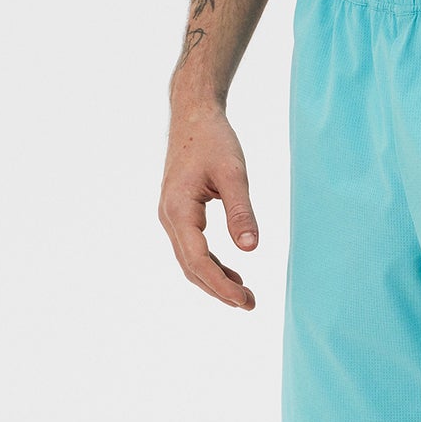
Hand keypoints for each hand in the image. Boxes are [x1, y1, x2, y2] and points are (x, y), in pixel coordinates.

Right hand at [159, 105, 257, 309]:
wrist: (193, 116)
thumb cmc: (213, 140)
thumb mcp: (234, 174)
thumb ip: (242, 212)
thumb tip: (251, 250)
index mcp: (179, 210)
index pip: (198, 260)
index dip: (221, 285)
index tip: (245, 300)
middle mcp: (169, 218)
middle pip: (191, 267)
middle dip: (219, 290)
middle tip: (250, 305)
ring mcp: (172, 217)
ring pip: (190, 261)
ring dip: (215, 281)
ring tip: (244, 296)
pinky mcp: (180, 214)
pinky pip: (192, 249)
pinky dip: (212, 265)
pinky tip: (233, 274)